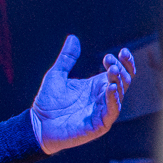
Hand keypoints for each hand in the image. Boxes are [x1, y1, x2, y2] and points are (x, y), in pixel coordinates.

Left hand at [28, 35, 133, 153]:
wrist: (37, 124)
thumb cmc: (47, 102)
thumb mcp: (57, 75)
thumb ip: (67, 58)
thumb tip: (73, 37)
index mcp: (96, 85)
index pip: (120, 72)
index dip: (124, 62)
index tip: (121, 51)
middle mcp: (103, 97)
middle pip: (124, 81)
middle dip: (121, 69)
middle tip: (110, 60)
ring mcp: (103, 111)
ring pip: (120, 94)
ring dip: (118, 81)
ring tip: (111, 71)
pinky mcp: (100, 124)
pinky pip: (112, 111)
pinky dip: (114, 99)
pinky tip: (111, 88)